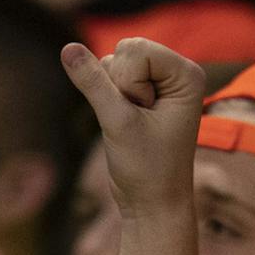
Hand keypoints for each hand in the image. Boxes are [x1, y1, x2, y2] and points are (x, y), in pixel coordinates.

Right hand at [61, 37, 206, 216]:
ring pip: (112, 63)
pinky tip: (126, 125)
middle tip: (138, 124)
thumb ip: (93, 83)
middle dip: (120, 88)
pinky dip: (107, 101)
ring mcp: (158, 82)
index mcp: (187, 74)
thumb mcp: (118, 122)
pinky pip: (108, 78)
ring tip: (134, 127)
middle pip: (125, 51)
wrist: (152, 206)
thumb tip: (68, 48)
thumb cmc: (147, 170)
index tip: (144, 116)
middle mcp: (176, 72)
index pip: (136, 49)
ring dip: (112, 97)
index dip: (128, 83)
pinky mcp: (140, 93)